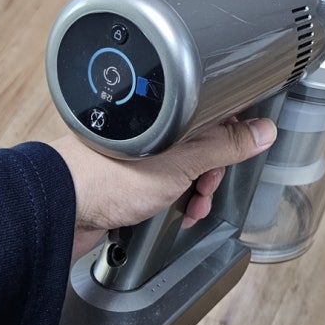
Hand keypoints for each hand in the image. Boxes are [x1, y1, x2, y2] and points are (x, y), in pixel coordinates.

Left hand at [50, 118, 276, 257]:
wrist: (61, 208)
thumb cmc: (110, 176)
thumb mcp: (184, 160)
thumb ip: (226, 144)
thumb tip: (263, 130)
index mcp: (170, 113)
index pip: (216, 110)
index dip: (235, 130)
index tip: (245, 147)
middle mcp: (157, 131)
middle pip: (204, 144)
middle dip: (213, 171)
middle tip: (207, 186)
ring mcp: (143, 156)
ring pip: (186, 169)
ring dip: (196, 191)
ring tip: (188, 208)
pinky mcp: (131, 179)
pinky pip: (167, 187)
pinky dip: (176, 202)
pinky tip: (173, 215)